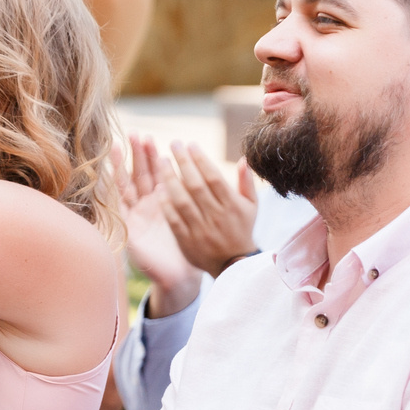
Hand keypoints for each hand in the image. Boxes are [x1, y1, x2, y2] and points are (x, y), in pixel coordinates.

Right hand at [116, 136, 199, 316]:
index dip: (155, 155)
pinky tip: (108, 174)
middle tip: (136, 133)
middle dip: (138, 154)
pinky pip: (119, 205)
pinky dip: (114, 189)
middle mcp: (150, 204)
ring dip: (121, 166)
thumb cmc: (193, 246)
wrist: (180, 275)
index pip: (159, 172)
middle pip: (141, 173)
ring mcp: (138, 214)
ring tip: (116, 145)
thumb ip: (210, 192)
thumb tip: (233, 164)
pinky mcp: (130, 227)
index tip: (152, 137)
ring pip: (128, 185)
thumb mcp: (203, 216)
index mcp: (167, 199)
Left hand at [161, 140, 257, 277]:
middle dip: (183, 162)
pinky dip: (166, 204)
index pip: (213, 177)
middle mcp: (216, 215)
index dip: (200, 159)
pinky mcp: (187, 241)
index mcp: (231, 205)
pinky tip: (158, 188)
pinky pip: (174, 220)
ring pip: (182, 200)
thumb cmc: (242, 229)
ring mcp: (201, 229)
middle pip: (196, 185)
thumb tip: (242, 159)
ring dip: (170, 179)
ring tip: (161, 161)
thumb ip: (246, 182)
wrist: (235, 265)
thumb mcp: (251, 207)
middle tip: (173, 144)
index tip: (189, 144)